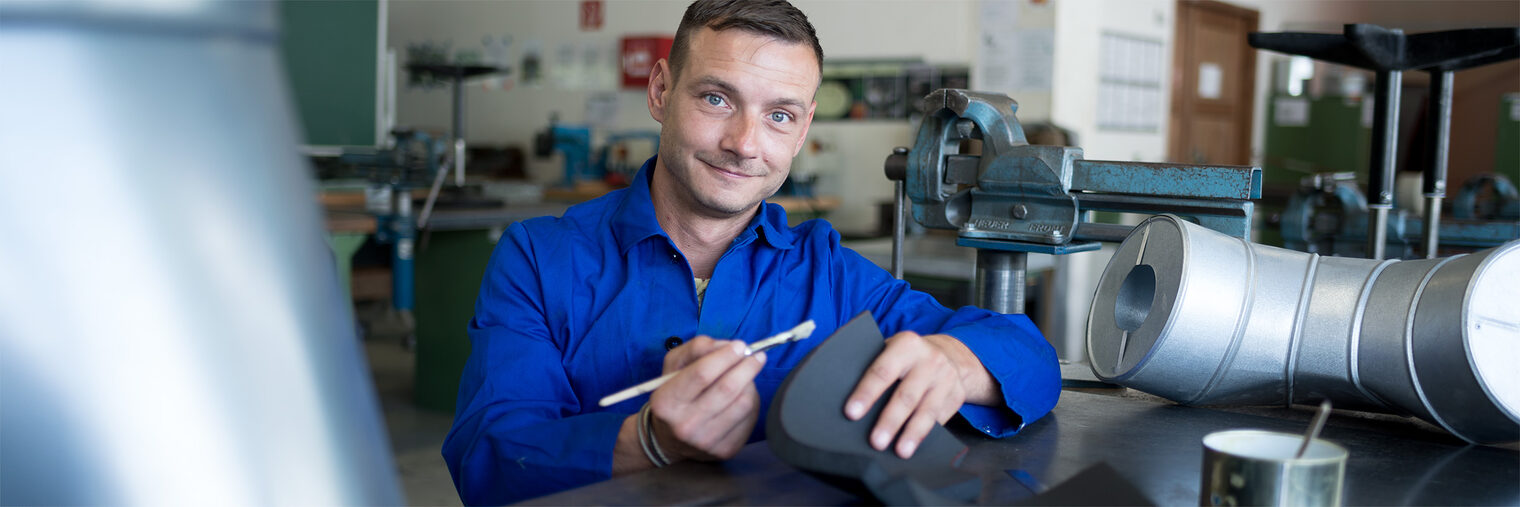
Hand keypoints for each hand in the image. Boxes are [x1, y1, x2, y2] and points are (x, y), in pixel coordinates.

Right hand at [647, 336, 766, 461]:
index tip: (740, 346)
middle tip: (757, 355)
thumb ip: (697, 348)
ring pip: (744, 403)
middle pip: (727, 388)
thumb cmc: (675, 394)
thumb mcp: (674, 366)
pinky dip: (751, 401)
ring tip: (746, 376)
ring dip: (750, 383)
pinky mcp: (725, 450)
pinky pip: (750, 417)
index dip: (725, 356)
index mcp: (667, 402)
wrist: (670, 439)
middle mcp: (685, 425)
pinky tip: (742, 396)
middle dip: (747, 367)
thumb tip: (728, 346)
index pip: (702, 374)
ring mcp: (706, 441)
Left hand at [843, 332, 994, 458]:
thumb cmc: (907, 357)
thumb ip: (874, 363)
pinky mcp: (957, 396)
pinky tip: (915, 446)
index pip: (882, 371)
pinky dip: (926, 434)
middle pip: (906, 395)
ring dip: (912, 433)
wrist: (950, 354)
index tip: (851, 413)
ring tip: (900, 451)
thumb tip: (840, 392)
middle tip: (875, 441)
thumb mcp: (893, 349)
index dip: (866, 393)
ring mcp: (946, 378)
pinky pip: (941, 418)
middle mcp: (929, 360)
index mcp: (906, 345)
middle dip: (890, 421)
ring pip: (927, 411)